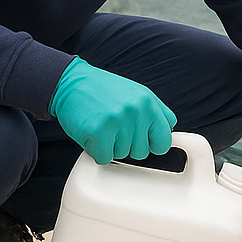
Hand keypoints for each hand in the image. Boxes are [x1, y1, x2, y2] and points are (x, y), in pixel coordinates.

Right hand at [49, 57, 175, 163]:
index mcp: (148, 102)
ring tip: (102, 126)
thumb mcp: (136, 94)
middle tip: (113, 127)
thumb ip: (155, 112)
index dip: (152, 144)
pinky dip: (96, 151)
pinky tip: (92, 133)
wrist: (71, 83)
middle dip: (127, 144)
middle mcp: (135, 111)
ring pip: (122, 155)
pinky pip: (104, 158)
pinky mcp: (98, 132)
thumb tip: (169, 131)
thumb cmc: (103, 91)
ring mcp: (117, 122)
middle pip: (141, 152)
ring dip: (110, 146)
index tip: (140, 139)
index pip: (164, 140)